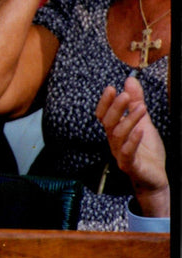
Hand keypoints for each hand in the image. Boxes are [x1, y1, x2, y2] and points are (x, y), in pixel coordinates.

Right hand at [95, 77, 168, 216]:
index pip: (103, 115)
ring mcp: (120, 153)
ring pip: (118, 135)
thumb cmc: (147, 150)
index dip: (105, 102)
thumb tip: (130, 80)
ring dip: (128, 120)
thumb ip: (136, 102)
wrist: (155, 177)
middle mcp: (114, 141)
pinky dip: (133, 141)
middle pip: (108, 122)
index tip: (111, 88)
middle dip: (115, 108)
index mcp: (115, 131)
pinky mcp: (129, 165)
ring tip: (141, 108)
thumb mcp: (143, 121)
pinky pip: (127, 152)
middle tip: (124, 95)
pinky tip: (140, 130)